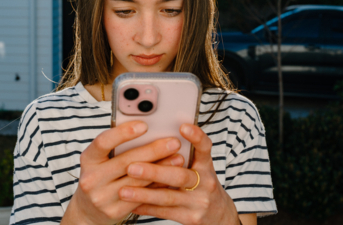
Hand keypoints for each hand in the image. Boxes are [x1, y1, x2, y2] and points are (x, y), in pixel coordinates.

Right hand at [62, 121, 184, 224]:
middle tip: (173, 142)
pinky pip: (141, 196)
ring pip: (137, 180)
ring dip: (161, 168)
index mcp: (88, 159)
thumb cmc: (102, 176)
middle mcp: (91, 178)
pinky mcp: (114, 211)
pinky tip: (170, 177)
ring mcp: (102, 197)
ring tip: (178, 158)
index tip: (145, 125)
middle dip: (153, 150)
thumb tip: (151, 129)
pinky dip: (157, 185)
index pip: (103, 142)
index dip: (124, 133)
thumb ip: (119, 146)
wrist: (89, 210)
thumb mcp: (102, 159)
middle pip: (126, 162)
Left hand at [118, 124, 240, 224]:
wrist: (219, 216)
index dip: (196, 137)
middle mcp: (205, 182)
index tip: (182, 127)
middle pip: (179, 175)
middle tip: (131, 167)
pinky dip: (146, 207)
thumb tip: (151, 139)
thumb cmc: (201, 184)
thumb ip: (182, 155)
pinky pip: (164, 212)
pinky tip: (131, 204)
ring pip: (168, 197)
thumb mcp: (199, 168)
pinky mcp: (191, 218)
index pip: (204, 147)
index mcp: (206, 165)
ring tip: (123, 190)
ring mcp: (198, 202)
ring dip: (143, 193)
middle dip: (154, 171)